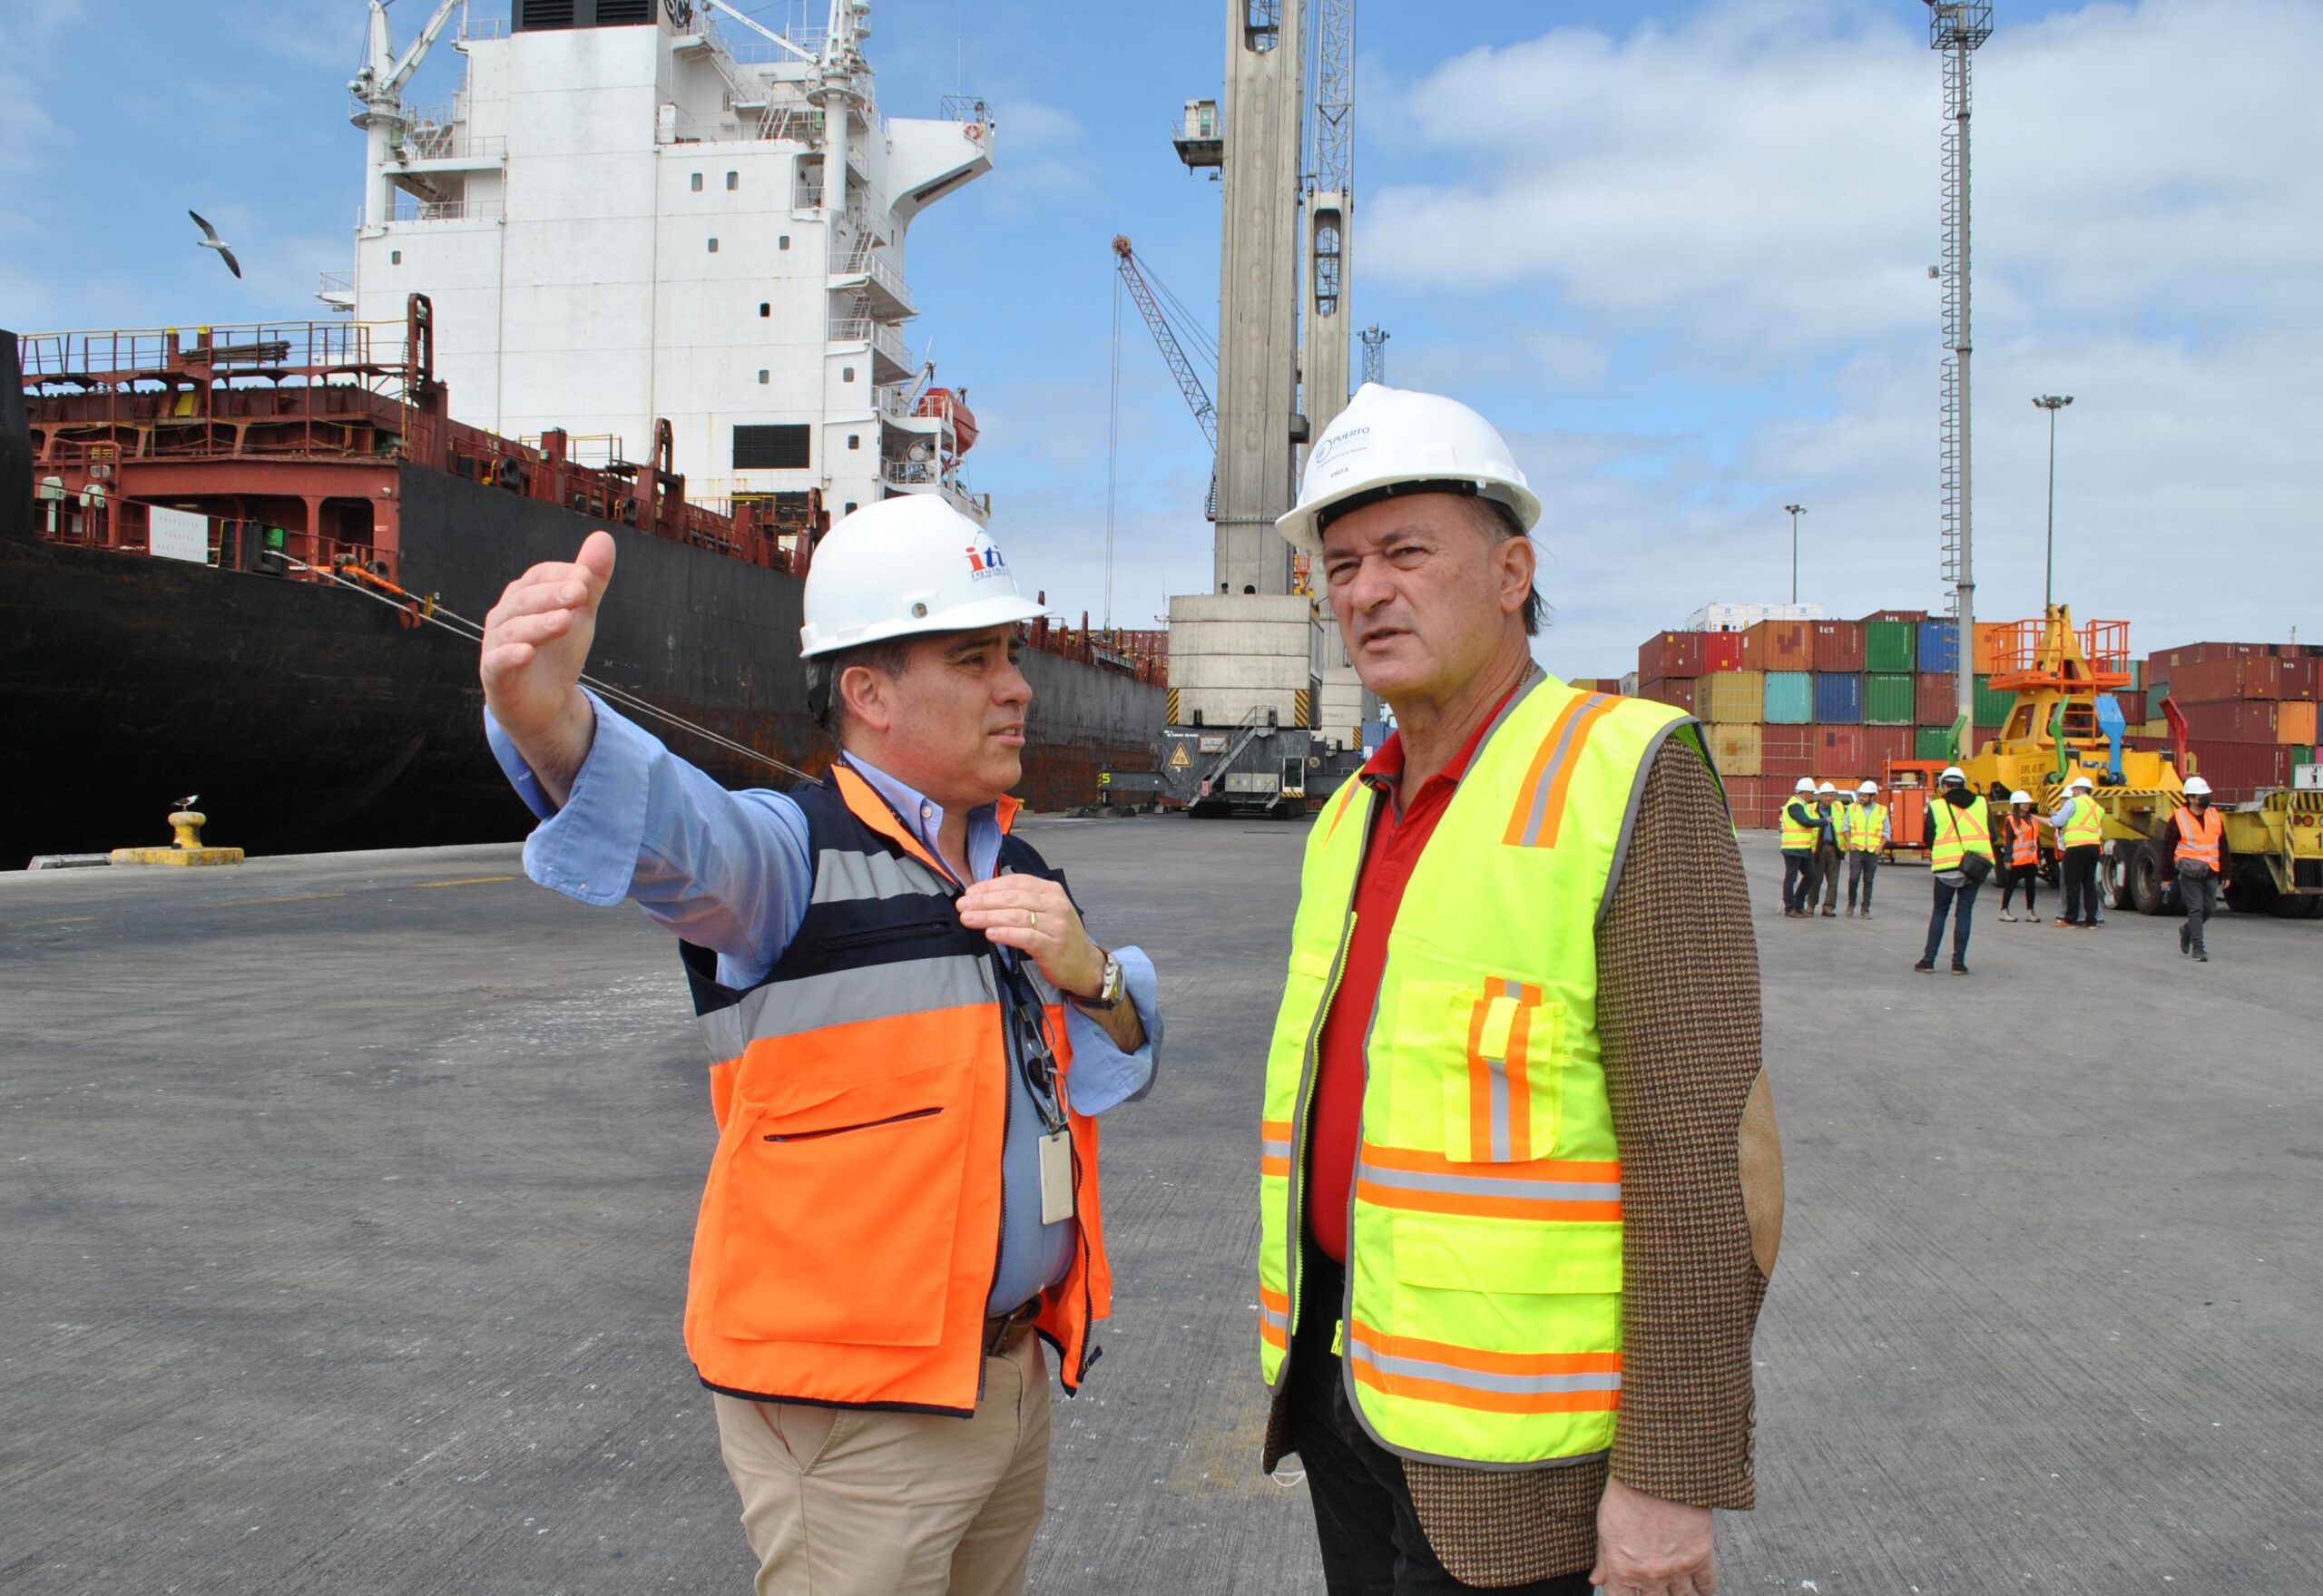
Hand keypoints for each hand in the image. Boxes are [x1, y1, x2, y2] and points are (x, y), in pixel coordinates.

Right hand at [480, 531, 615, 798]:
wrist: (546, 706)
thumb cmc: (558, 653)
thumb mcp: (580, 615)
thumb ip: (590, 581)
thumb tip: (604, 537)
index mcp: (523, 597)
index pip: (538, 576)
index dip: (561, 574)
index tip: (588, 577)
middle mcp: (504, 616)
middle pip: (524, 599)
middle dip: (552, 594)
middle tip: (581, 592)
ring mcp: (496, 645)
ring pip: (513, 630)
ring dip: (539, 624)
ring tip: (566, 620)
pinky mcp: (494, 676)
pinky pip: (497, 662)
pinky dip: (510, 655)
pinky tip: (527, 652)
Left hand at [955, 875, 1103, 998]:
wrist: (1085, 966)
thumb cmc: (1060, 938)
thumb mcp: (1047, 912)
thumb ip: (1023, 902)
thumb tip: (986, 897)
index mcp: (1052, 891)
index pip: (1017, 882)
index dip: (991, 886)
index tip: (970, 892)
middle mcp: (1055, 905)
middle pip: (1013, 898)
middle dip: (984, 901)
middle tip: (962, 905)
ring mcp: (1056, 925)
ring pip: (1016, 916)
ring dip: (988, 916)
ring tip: (968, 918)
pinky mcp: (1053, 946)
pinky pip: (1025, 937)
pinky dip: (1006, 933)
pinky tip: (990, 933)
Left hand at [1589, 1478, 1716, 1595]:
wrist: (1656, 1472)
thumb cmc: (1626, 1493)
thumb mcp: (1606, 1526)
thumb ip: (1604, 1558)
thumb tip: (1597, 1579)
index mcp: (1624, 1570)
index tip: (1629, 1593)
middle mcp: (1651, 1575)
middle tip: (1655, 1584)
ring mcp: (1678, 1569)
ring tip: (1677, 1590)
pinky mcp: (1701, 1556)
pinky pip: (1707, 1585)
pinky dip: (1704, 1589)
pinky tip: (1700, 1588)